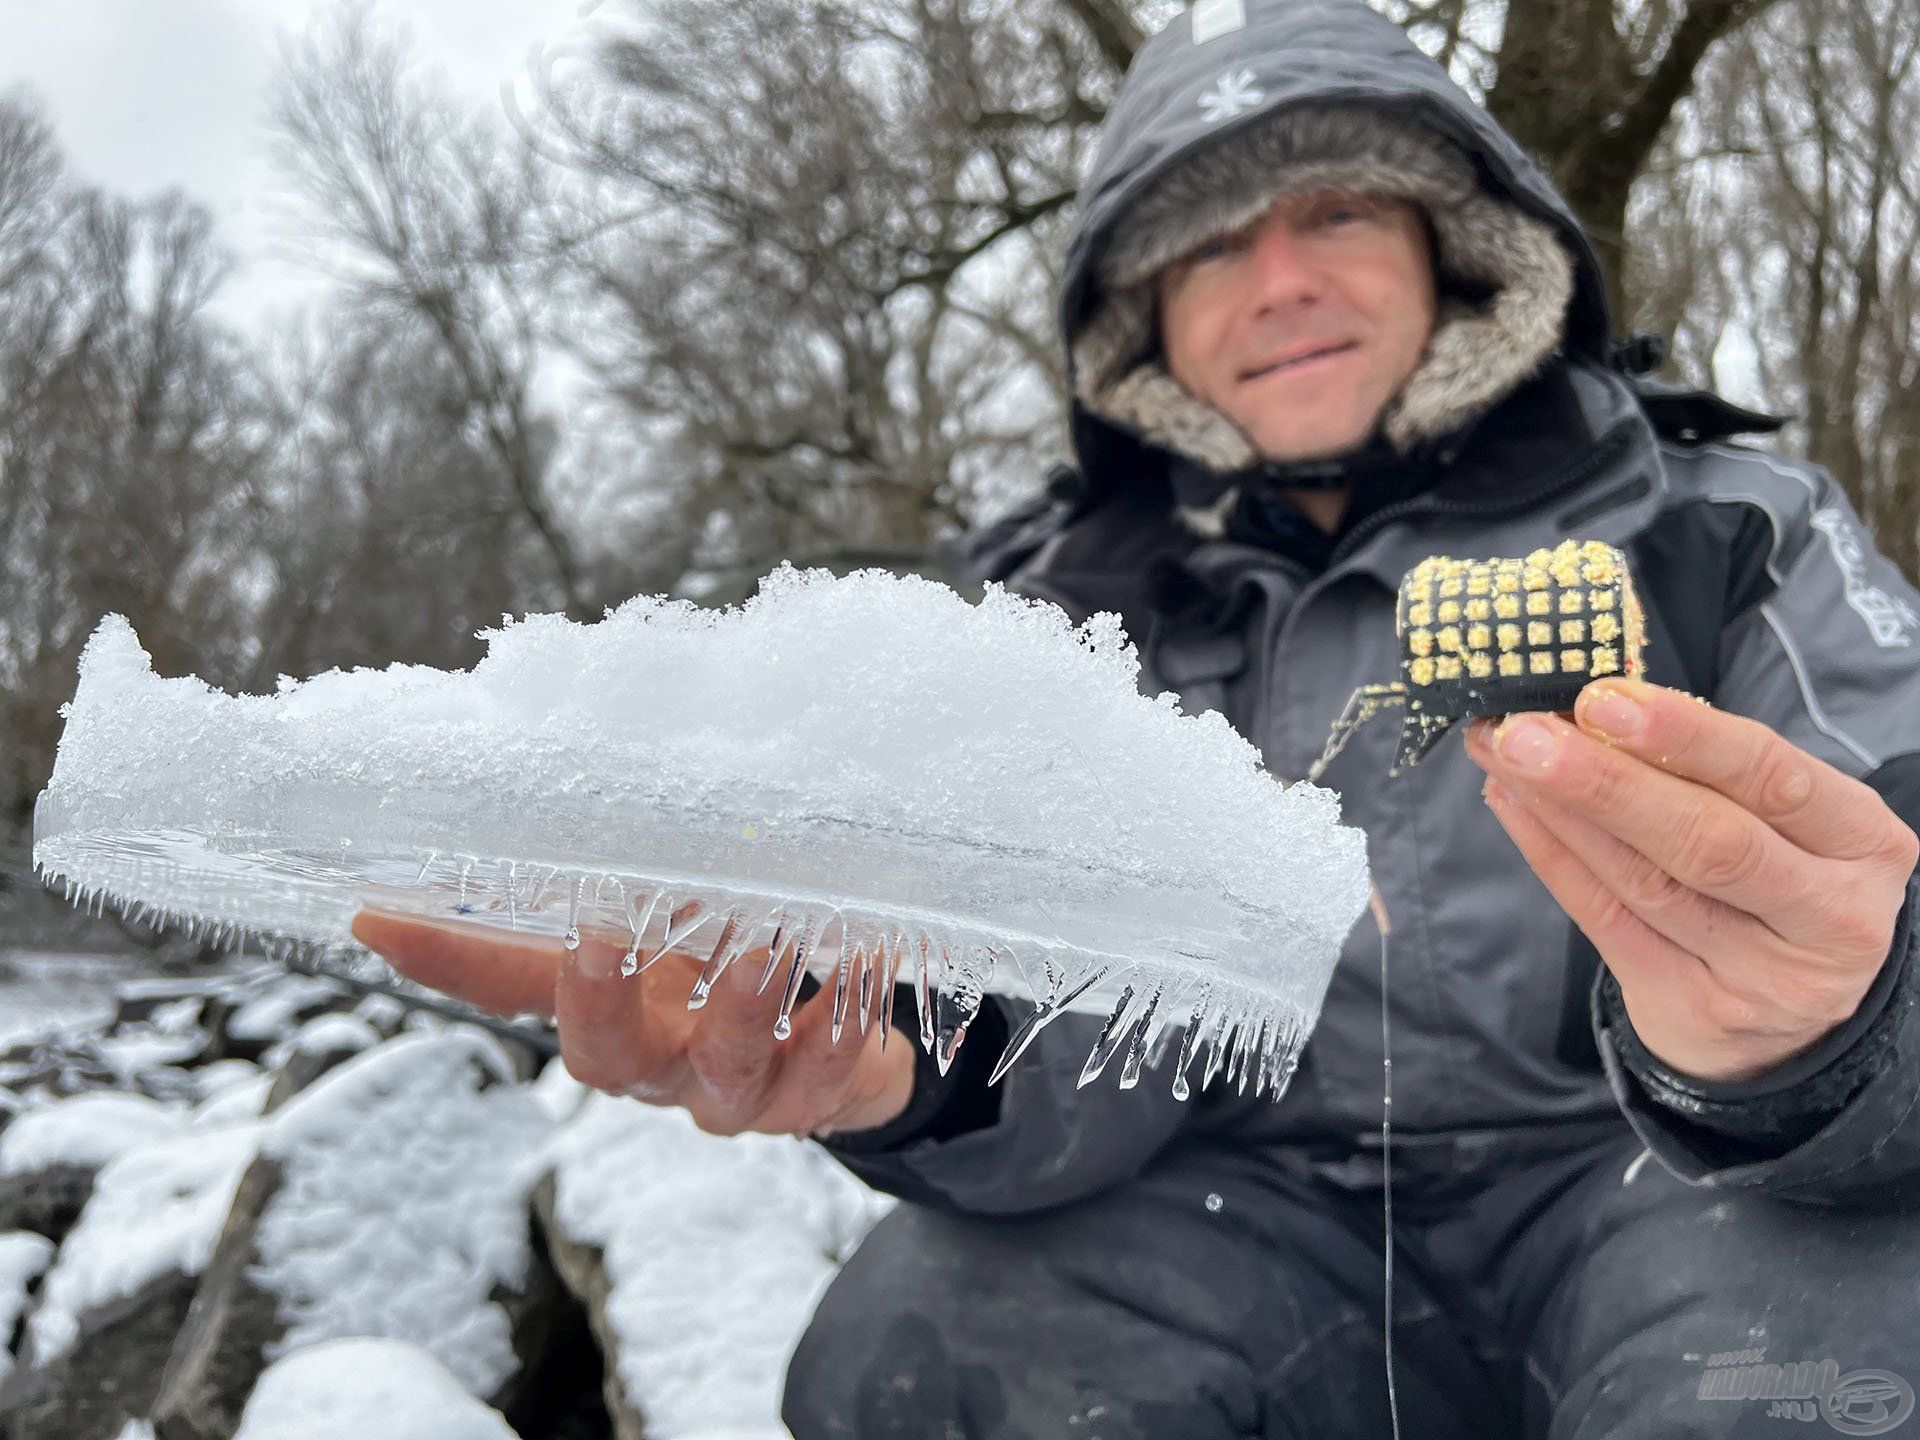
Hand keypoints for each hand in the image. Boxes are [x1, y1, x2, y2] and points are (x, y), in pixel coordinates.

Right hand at [349, 908, 918, 1137]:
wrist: (847, 1047)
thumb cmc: (734, 972)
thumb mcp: (666, 924)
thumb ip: (607, 879)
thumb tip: (505, 818)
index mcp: (610, 1012)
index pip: (508, 990)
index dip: (447, 960)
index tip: (378, 913)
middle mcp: (659, 1064)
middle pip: (602, 1059)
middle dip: (595, 1003)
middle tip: (599, 939)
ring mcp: (735, 1092)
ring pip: (723, 1072)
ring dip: (737, 1012)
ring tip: (761, 951)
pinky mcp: (813, 1098)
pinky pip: (827, 1073)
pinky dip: (845, 1023)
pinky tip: (867, 962)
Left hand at [1464, 677, 1918, 1083]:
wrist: (1785, 1019)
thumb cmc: (1780, 878)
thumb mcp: (1785, 821)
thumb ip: (1712, 769)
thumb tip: (1597, 703)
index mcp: (1864, 844)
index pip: (1774, 780)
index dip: (1685, 738)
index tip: (1602, 699)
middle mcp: (1827, 916)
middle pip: (1706, 842)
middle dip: (1604, 780)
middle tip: (1525, 729)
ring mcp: (1761, 976)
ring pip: (1643, 881)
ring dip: (1559, 808)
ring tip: (1502, 752)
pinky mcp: (1691, 1007)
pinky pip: (1605, 920)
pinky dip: (1551, 854)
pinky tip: (1512, 803)